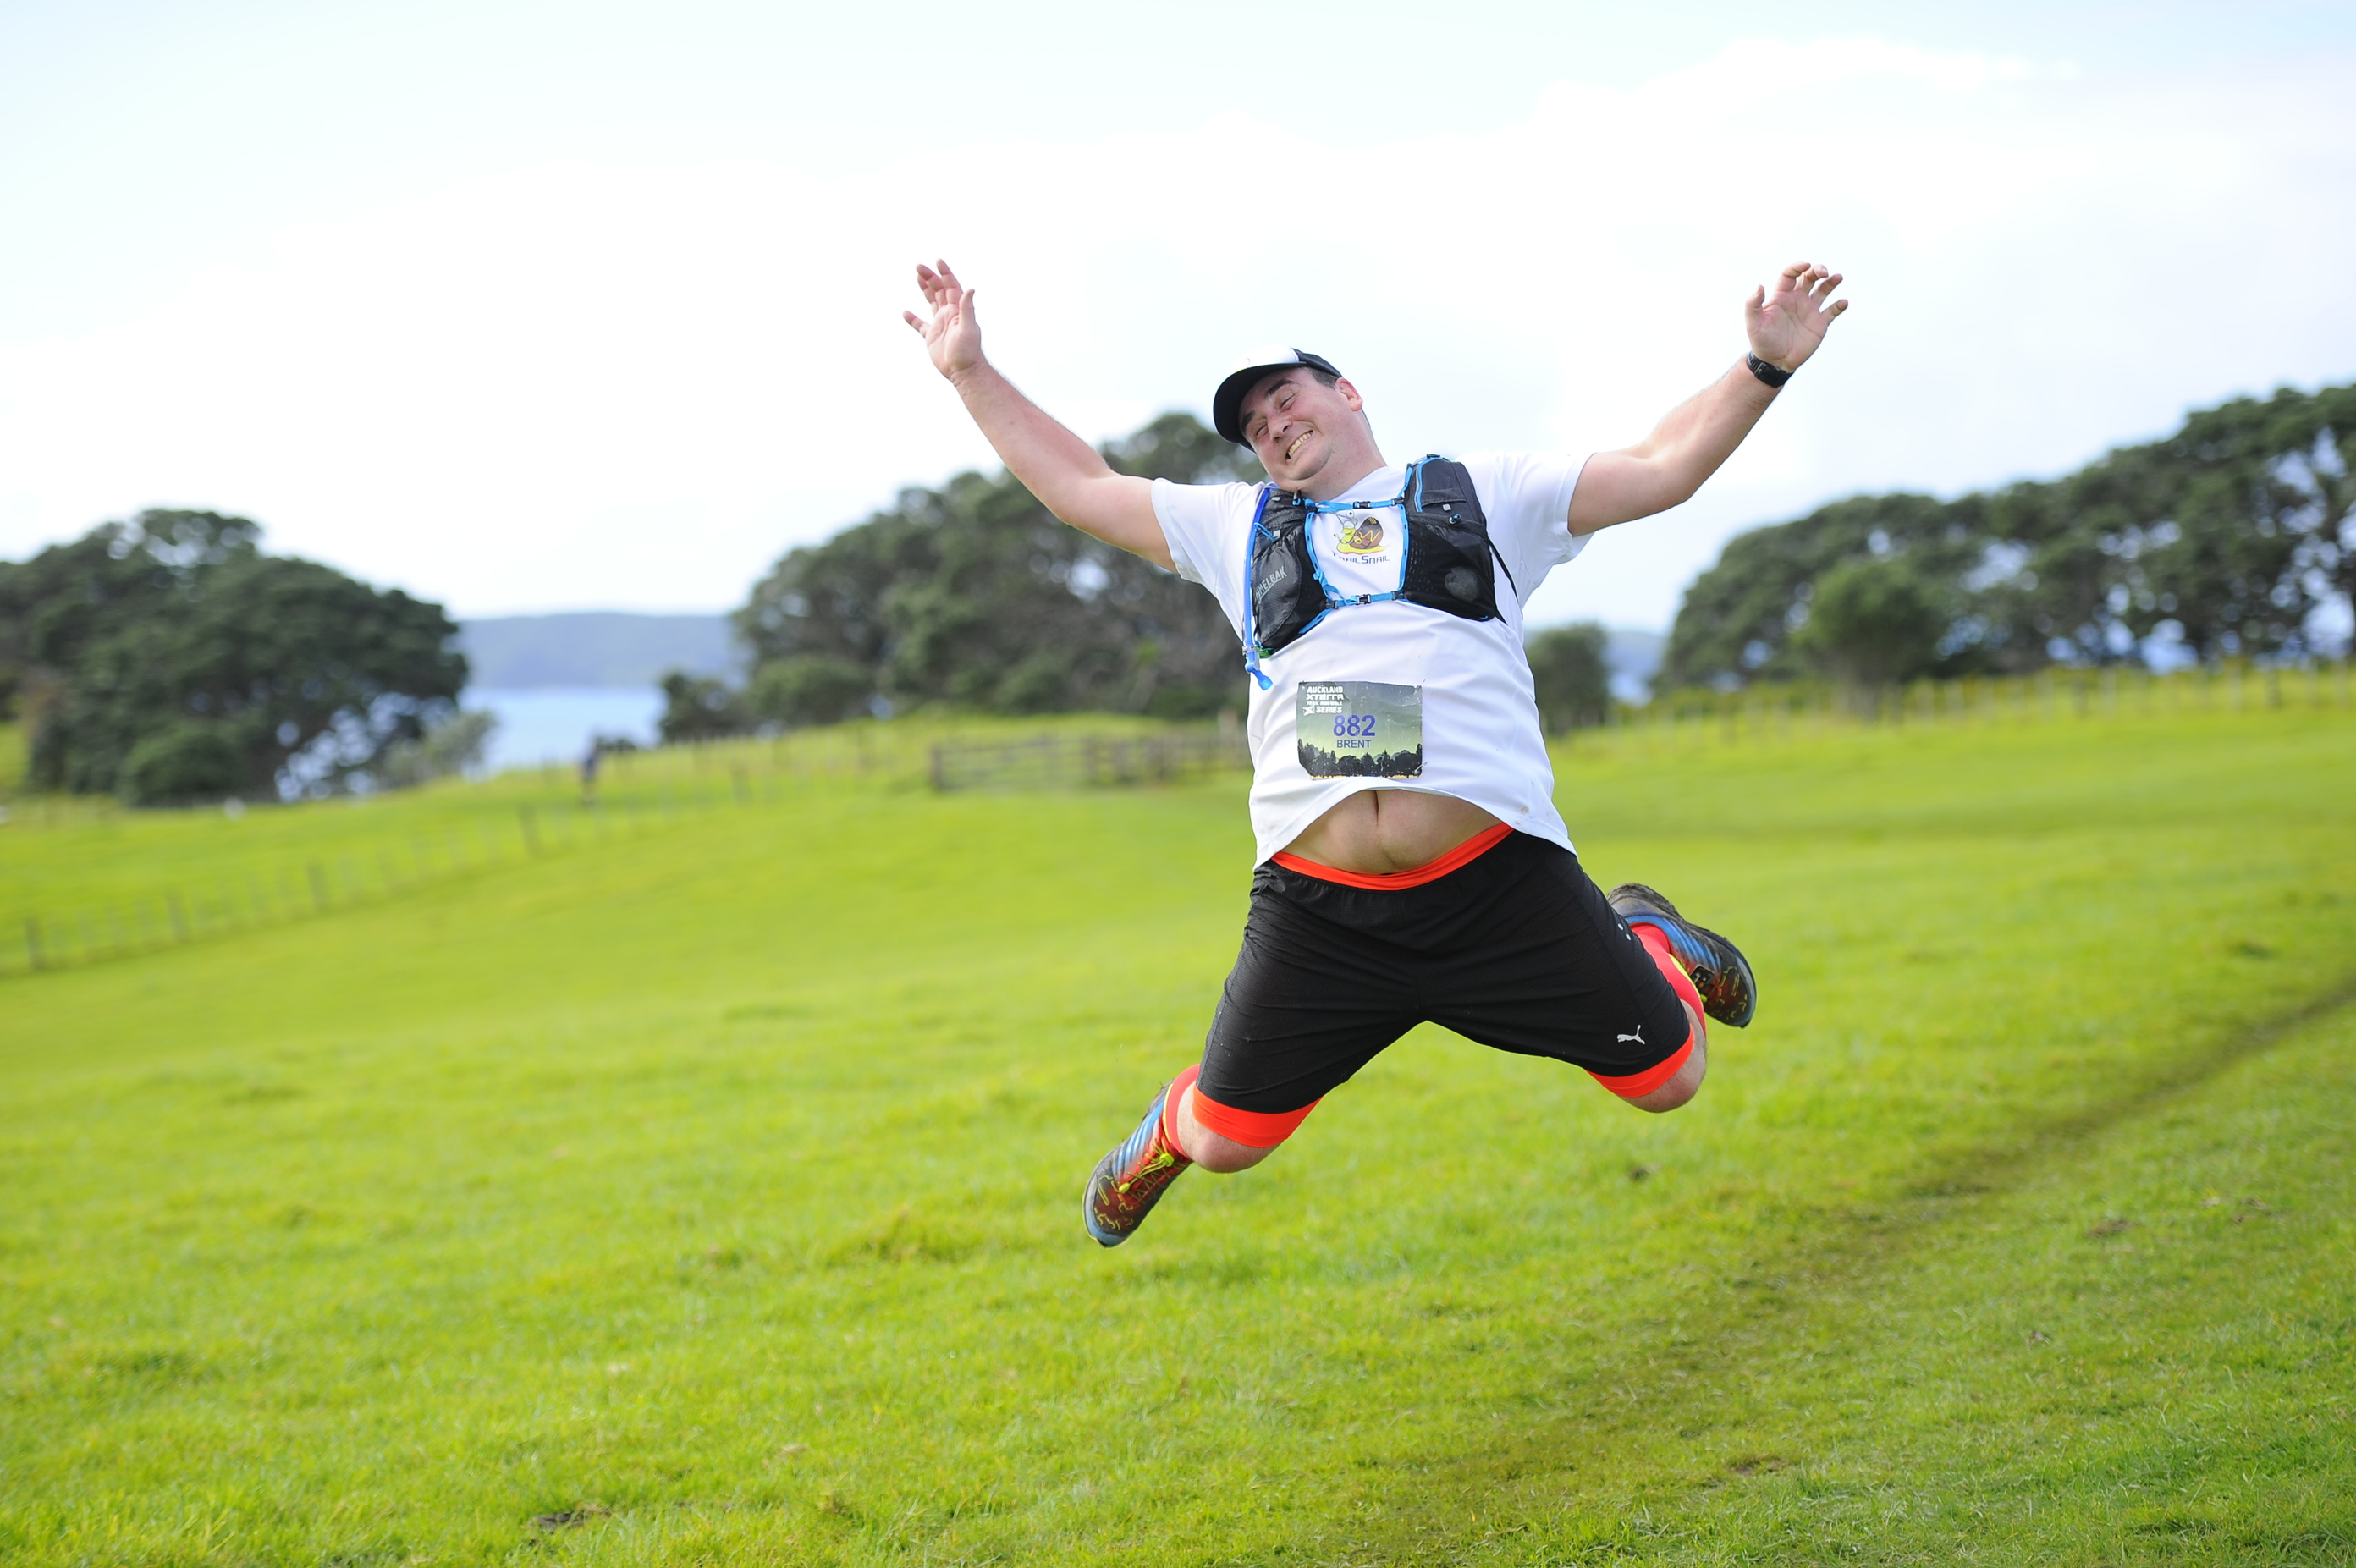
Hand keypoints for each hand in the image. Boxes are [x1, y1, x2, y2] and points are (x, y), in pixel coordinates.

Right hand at [902, 259, 985, 383]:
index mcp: (957, 310)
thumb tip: (970, 289)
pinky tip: (905, 312)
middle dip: (930, 277)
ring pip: (931, 302)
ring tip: (917, 276)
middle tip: (918, 267)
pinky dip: (912, 319)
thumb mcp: (968, 328)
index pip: (951, 286)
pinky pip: (920, 325)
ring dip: (925, 289)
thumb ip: (967, 308)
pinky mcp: (931, 337)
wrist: (963, 372)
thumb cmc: (968, 351)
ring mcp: (940, 324)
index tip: (937, 261)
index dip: (945, 273)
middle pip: (939, 290)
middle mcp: (949, 314)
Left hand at [1745, 261, 1847, 372]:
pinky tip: (1843, 302)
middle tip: (1824, 272)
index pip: (1790, 275)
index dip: (1798, 267)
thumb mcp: (1753, 324)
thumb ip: (1753, 305)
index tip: (1806, 265)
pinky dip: (1839, 306)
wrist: (1774, 362)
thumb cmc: (1761, 342)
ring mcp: (1809, 311)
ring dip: (1831, 282)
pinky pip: (1832, 311)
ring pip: (1823, 291)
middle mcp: (1797, 300)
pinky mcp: (1819, 323)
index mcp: (1781, 296)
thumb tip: (1759, 286)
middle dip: (1817, 271)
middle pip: (1809, 278)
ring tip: (1837, 277)